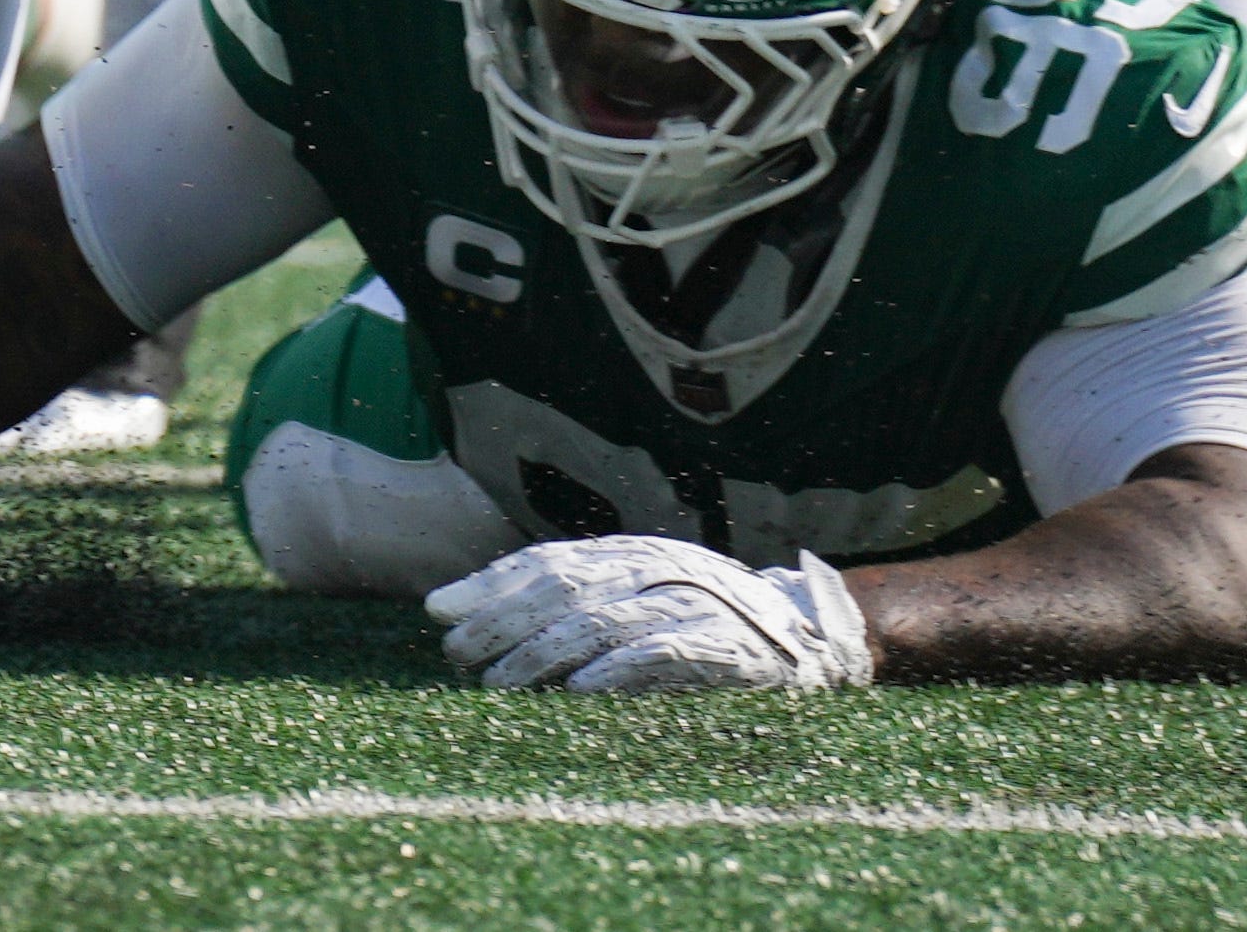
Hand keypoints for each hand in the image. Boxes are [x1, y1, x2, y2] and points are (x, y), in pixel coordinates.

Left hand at [429, 537, 873, 693]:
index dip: (490, 588)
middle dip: (504, 621)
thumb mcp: (625, 591)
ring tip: (499, 684)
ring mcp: (688, 603)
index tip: (440, 618)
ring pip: (602, 621)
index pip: (545, 563)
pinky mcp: (722, 647)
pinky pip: (662, 654)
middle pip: (563, 589)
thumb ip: (547, 594)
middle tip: (460, 655)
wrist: (806, 633)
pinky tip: (579, 691)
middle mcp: (653, 569)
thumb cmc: (697, 613)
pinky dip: (618, 671)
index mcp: (626, 554)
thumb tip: (441, 607)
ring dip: (544, 654)